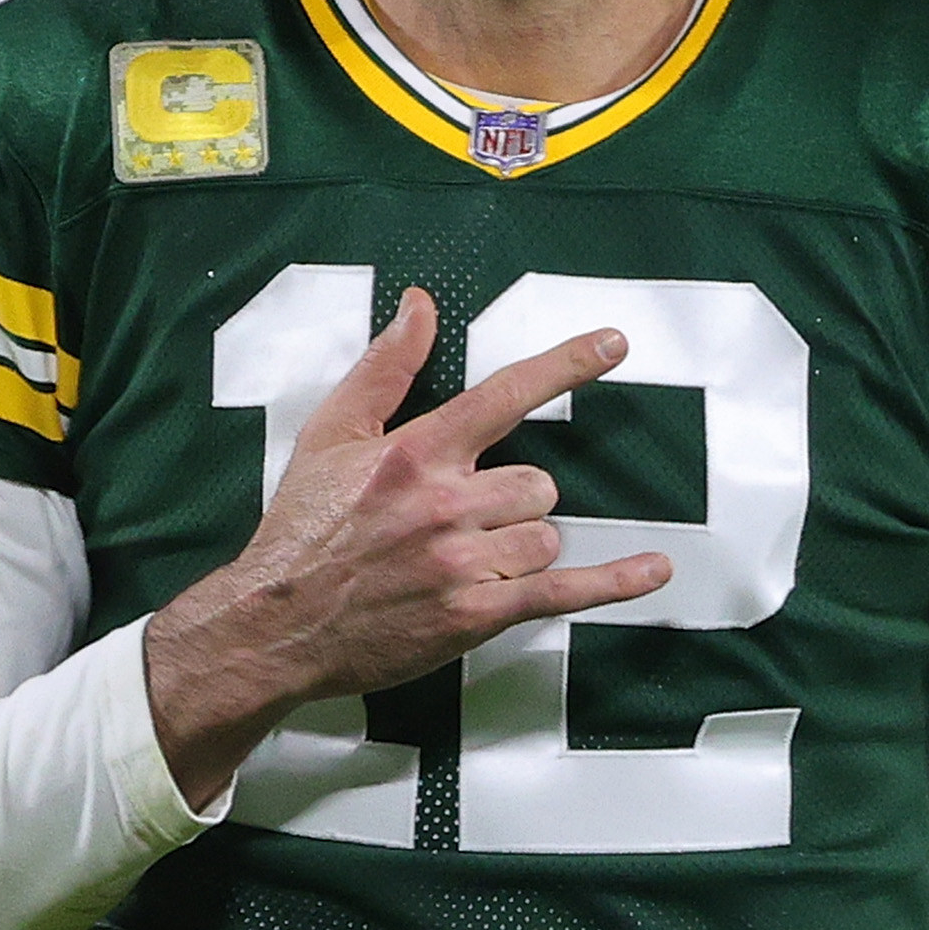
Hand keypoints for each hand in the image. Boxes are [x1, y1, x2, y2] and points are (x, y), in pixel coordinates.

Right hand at [145, 286, 672, 808]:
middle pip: (536, 484)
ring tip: (466, 562)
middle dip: (515, 501)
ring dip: (522, 546)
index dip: (567, 364)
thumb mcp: (329, 436)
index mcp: (416, 452)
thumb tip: (419, 305)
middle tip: (465, 522)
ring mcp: (464, 561)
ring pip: (544, 536)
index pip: (506, 393)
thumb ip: (384, 368)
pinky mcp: (475, 614)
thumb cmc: (301, 531)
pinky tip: (652, 568)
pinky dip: (614, 583)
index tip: (613, 343)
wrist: (276, 624)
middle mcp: (447, 502)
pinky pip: (562, 591)